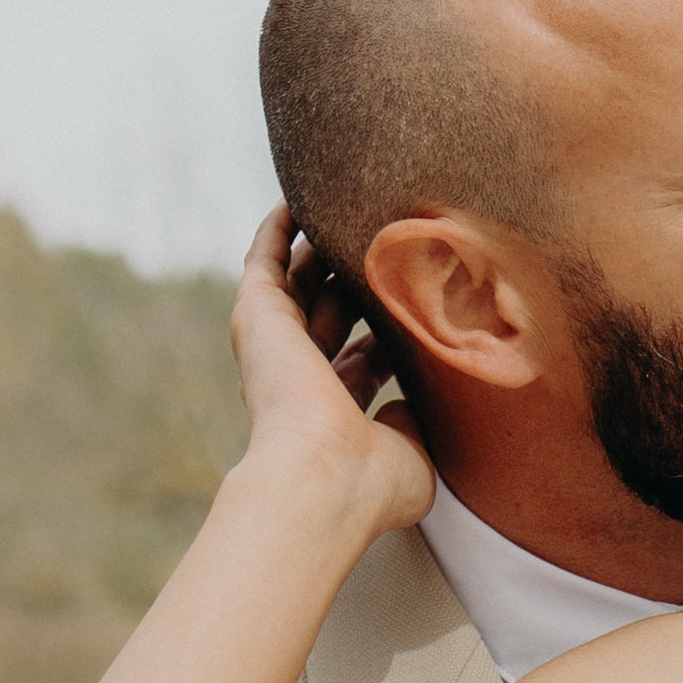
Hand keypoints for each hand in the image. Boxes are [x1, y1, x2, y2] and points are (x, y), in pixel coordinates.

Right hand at [228, 208, 432, 540]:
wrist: (325, 476)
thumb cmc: (374, 482)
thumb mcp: (416, 454)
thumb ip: (419, 422)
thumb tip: (416, 399)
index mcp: (338, 412)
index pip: (365, 359)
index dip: (391, 329)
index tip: (426, 296)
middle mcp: (302, 378)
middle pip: (332, 314)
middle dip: (358, 281)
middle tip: (393, 241)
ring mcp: (276, 346)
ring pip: (298, 282)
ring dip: (320, 247)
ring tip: (350, 204)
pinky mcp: (257, 316)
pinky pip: (263, 260)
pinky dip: (277, 230)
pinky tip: (296, 200)